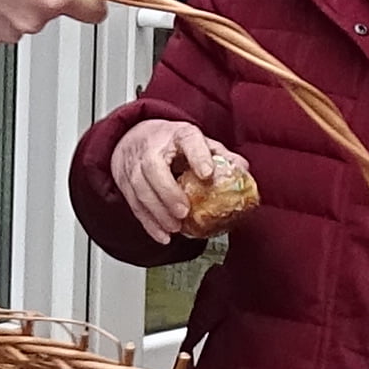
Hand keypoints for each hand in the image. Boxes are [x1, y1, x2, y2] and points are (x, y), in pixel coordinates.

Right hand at [111, 118, 242, 240]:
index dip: (198, 156)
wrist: (134, 137)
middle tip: (184, 211)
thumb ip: (220, 155)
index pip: (188, 140)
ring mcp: (134, 164)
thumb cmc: (171, 142)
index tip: (207, 173)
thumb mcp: (198, 142)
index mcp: (178, 134)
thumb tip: (242, 169)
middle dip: (168, 192)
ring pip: (140, 188)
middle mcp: (152, 147)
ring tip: (175, 227)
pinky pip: (134, 204)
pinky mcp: (125, 182)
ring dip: (157, 212)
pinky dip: (148, 223)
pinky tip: (162, 234)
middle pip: (154, 168)